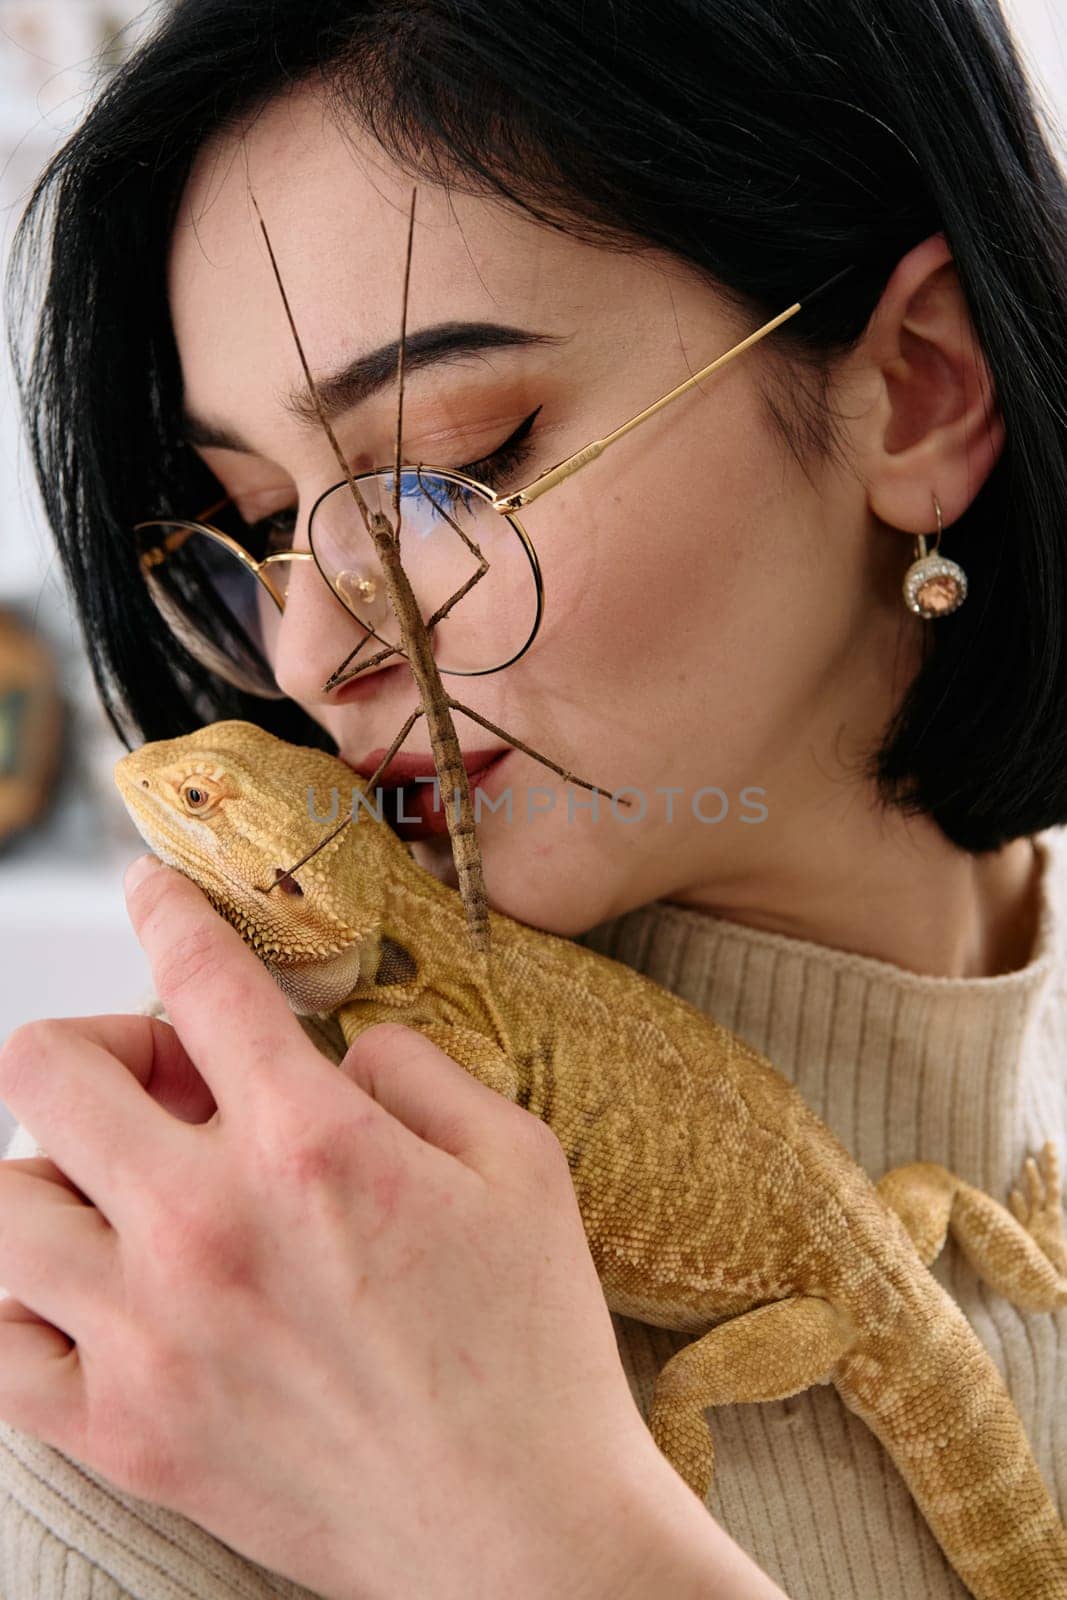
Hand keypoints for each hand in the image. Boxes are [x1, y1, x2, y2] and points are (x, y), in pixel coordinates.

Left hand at [0, 856, 671, 1599]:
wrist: (521, 1534)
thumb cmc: (535, 1344)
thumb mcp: (521, 1163)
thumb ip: (418, 1070)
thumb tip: (338, 1049)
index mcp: (312, 1145)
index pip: (197, 977)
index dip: (163, 907)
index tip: (151, 889)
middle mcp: (207, 1227)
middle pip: (46, 1068)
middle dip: (99, 1041)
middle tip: (165, 1078)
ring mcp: (150, 1337)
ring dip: (52, 1165)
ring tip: (124, 1186)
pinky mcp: (126, 1432)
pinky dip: (21, 1295)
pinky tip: (87, 1284)